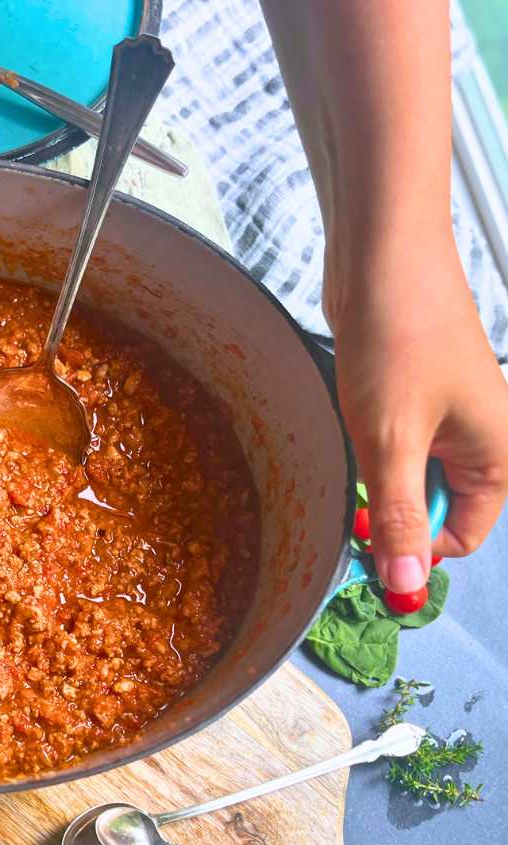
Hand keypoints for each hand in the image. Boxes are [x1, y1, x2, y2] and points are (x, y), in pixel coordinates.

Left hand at [328, 237, 507, 591]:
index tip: (370, 541)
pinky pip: (393, 443)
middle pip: (435, 508)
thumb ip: (400, 516)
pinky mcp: (414, 396)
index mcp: (495, 454)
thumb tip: (404, 583)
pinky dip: (370, 444)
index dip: (415, 548)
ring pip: (409, 475)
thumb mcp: (392, 441)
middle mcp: (479, 438)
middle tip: (358, 486)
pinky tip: (355, 418)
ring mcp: (446, 416)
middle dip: (392, 508)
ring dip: (377, 473)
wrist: (382, 257)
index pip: (464, 536)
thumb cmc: (398, 335)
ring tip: (361, 435)